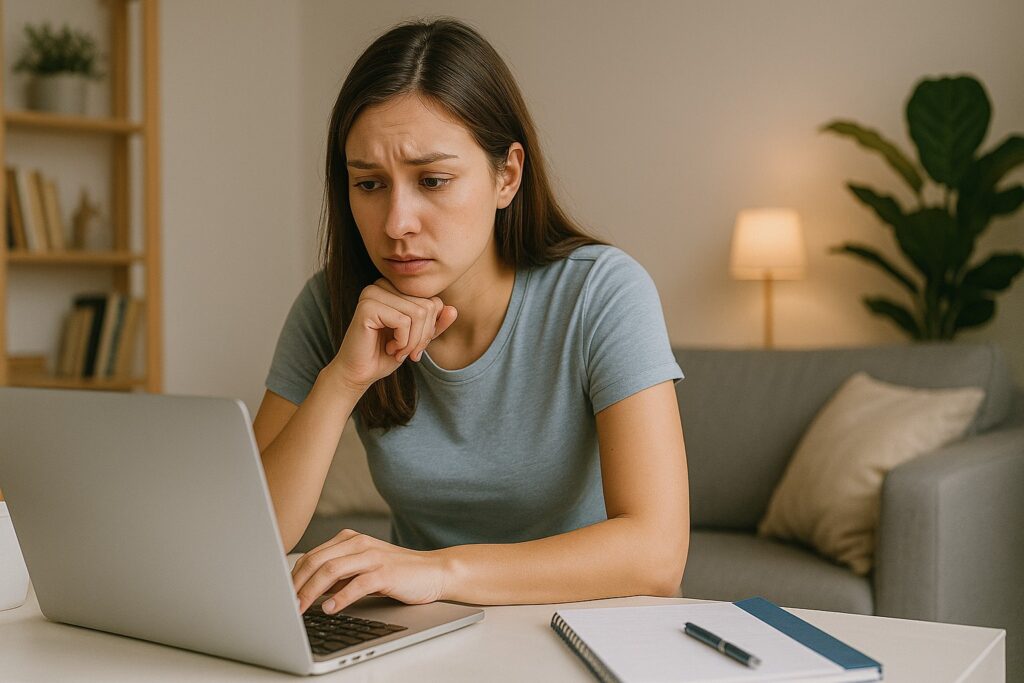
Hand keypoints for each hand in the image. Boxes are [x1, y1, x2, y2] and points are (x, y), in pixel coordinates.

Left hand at [291, 529, 448, 613]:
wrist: (433, 571)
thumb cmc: (396, 572)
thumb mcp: (362, 569)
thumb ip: (338, 575)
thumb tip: (307, 590)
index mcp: (349, 539)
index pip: (311, 556)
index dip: (293, 577)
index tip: (281, 596)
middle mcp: (358, 543)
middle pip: (316, 562)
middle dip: (296, 585)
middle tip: (285, 606)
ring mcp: (372, 556)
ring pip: (331, 571)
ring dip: (311, 592)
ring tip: (300, 609)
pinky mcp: (385, 572)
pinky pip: (357, 584)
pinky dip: (340, 598)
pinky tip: (330, 609)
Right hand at [328, 278, 457, 391]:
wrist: (359, 373)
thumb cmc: (385, 354)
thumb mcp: (417, 339)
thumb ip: (435, 324)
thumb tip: (454, 310)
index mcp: (395, 288)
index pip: (433, 302)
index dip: (430, 329)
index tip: (414, 345)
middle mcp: (383, 285)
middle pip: (428, 307)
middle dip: (422, 337)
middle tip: (406, 351)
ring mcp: (373, 293)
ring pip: (418, 314)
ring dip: (412, 342)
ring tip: (396, 350)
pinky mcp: (367, 306)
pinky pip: (404, 321)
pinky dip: (402, 341)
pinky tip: (388, 348)